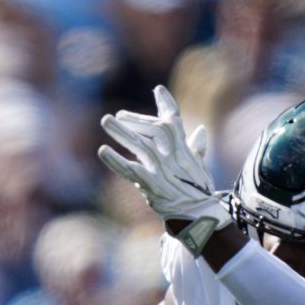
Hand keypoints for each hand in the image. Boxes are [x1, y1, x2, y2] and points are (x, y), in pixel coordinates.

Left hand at [98, 85, 228, 229]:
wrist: (198, 215)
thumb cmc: (197, 191)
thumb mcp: (198, 166)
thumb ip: (195, 147)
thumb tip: (200, 130)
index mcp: (183, 149)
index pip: (175, 121)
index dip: (167, 104)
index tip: (158, 90)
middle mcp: (173, 155)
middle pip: (154, 129)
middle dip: (136, 120)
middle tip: (117, 115)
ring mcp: (162, 169)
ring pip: (140, 145)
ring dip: (121, 132)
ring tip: (105, 120)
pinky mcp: (151, 184)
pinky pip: (130, 169)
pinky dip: (115, 160)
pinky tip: (103, 150)